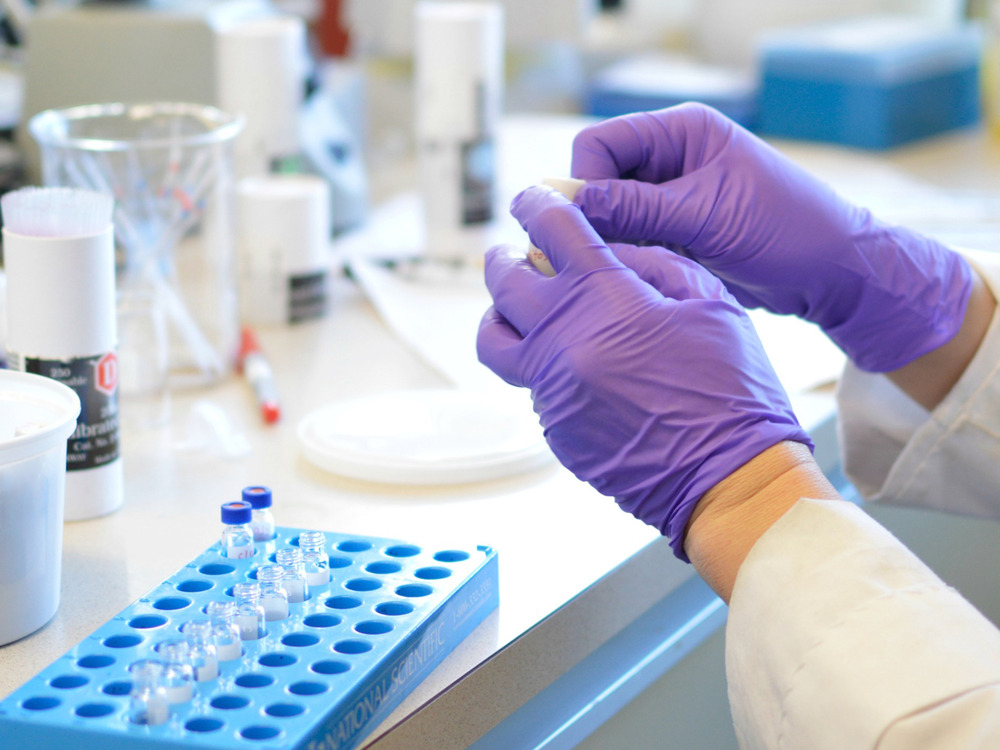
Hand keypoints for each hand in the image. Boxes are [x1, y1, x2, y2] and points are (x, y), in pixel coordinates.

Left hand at [477, 185, 810, 559]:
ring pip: (494, 341)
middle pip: (503, 283)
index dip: (539, 204)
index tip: (533, 198)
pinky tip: (578, 365)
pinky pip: (530, 384)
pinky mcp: (554, 429)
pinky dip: (542, 363)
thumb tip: (610, 249)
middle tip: (513, 252)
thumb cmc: (734, 388)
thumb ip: (653, 262)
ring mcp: (551, 391)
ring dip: (501, 315)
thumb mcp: (710, 303)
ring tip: (521, 310)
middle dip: (504, 258)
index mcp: (604, 300)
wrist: (730, 479)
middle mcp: (562, 342)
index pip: (552, 231)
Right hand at [570, 103, 973, 372]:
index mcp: (683, 132)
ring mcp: (674, 196)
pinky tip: (646, 277)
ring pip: (613, 214)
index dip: (586, 182)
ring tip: (633, 269)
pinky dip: (631, 258)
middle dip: (596, 217)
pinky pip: (633, 239)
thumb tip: (575, 204)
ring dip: (614, 242)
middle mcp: (673, 157)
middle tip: (602, 256)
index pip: (602, 143)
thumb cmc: (786, 231)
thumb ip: (639, 208)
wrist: (832, 273)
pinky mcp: (678, 230)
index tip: (587, 226)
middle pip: (601, 179)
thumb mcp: (708, 216)